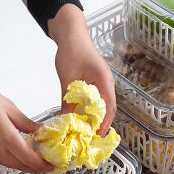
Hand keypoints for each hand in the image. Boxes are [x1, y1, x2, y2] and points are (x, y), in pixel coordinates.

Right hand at [0, 72, 52, 173]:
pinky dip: (17, 162)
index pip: (30, 159)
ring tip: (40, 163)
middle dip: (39, 169)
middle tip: (51, 165)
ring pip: (14, 166)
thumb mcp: (8, 107)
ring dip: (28, 167)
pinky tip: (22, 156)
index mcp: (7, 138)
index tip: (55, 164)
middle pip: (23, 167)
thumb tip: (41, 131)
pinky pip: (5, 162)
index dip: (44, 165)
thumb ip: (25, 122)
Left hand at [49, 5, 115, 135]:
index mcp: (104, 81)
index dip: (103, 123)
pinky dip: (90, 111)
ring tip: (85, 132)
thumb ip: (67, 100)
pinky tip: (81, 118)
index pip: (108, 107)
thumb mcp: (67, 78)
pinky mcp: (96, 83)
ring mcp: (102, 84)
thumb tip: (65, 120)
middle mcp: (107, 84)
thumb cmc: (72, 51)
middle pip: (107, 109)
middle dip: (100, 125)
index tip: (96, 136)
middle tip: (89, 139)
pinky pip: (96, 101)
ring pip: (102, 106)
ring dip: (95, 119)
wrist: (72, 34)